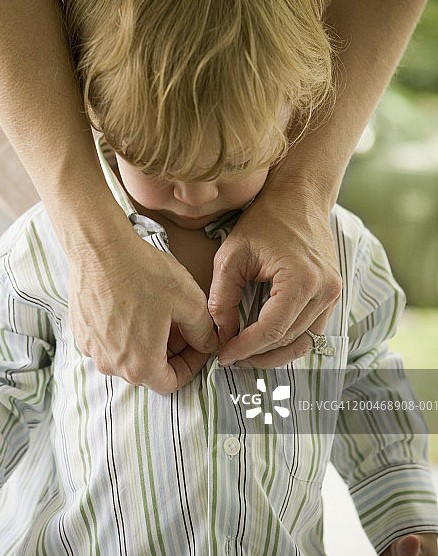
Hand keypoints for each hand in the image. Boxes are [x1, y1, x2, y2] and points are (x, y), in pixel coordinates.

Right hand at [69, 233, 218, 393]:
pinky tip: (134, 304)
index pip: (171, 383)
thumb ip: (204, 332)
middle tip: (182, 324)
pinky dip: (124, 331)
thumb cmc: (144, 274)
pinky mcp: (81, 331)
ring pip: (128, 354)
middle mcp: (111, 365)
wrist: (99, 248)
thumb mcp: (190, 302)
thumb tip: (206, 343)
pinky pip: (108, 340)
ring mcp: (92, 348)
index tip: (198, 343)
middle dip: (170, 351)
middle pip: (149, 370)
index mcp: (140, 366)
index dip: (191, 365)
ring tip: (159, 311)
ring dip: (147, 340)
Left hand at [209, 180, 341, 367]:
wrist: (299, 198)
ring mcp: (333, 294)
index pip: (271, 331)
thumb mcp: (231, 256)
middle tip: (229, 358)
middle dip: (257, 355)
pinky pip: (311, 330)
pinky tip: (264, 340)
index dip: (244, 349)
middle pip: (288, 341)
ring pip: (303, 342)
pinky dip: (288, 340)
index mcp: (301, 280)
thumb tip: (221, 335)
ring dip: (274, 353)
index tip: (222, 356)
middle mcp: (325, 291)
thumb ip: (222, 298)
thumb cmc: (264, 221)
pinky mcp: (332, 294)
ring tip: (245, 353)